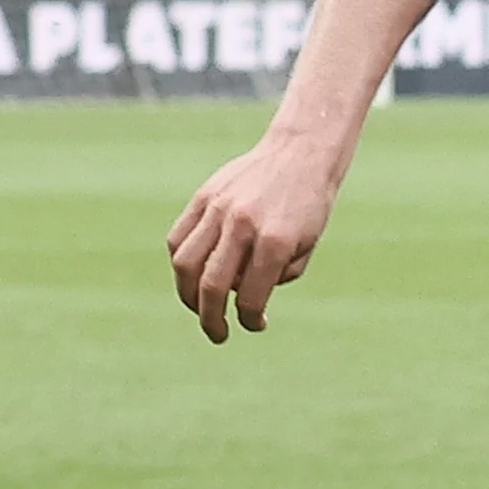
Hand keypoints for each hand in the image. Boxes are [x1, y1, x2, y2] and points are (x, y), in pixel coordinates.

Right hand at [167, 136, 339, 341]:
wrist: (300, 154)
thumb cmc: (309, 205)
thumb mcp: (307, 245)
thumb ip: (277, 276)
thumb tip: (241, 297)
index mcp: (275, 241)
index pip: (251, 297)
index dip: (250, 320)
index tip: (254, 325)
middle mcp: (242, 226)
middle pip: (211, 286)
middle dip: (211, 318)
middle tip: (218, 333)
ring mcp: (218, 209)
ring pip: (185, 263)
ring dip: (188, 294)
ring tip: (200, 307)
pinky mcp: (203, 198)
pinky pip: (178, 238)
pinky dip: (181, 262)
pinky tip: (194, 273)